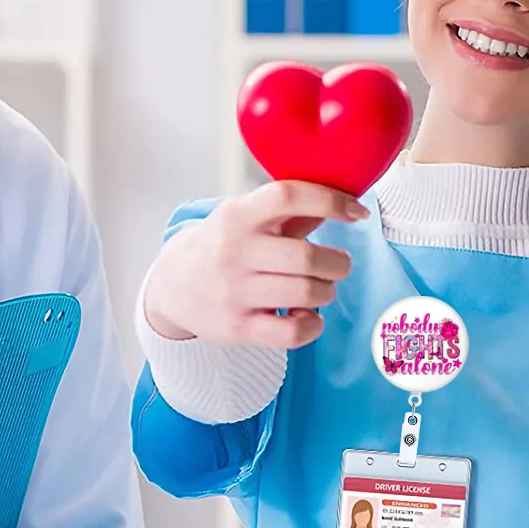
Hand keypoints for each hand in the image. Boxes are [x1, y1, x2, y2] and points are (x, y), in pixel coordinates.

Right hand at [142, 180, 366, 350]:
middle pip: (308, 255)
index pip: (288, 196)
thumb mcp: (244, 218)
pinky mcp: (237, 328)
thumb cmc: (220, 246)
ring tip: (320, 289)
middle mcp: (234, 251)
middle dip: (337, 263)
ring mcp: (234, 292)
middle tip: (336, 265)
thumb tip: (341, 196)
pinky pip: (294, 331)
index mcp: (237, 215)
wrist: (172, 286)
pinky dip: (313, 324)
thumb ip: (289, 211)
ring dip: (326, 291)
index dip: (331, 200)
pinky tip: (306, 316)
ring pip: (307, 293)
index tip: (356, 212)